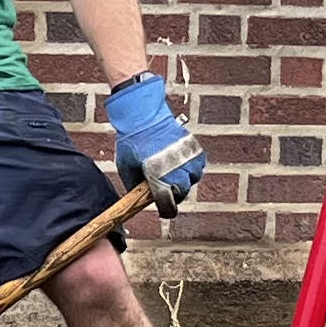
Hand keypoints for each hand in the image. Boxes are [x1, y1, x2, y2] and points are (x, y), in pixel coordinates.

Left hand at [104, 70, 206, 214]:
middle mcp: (176, 168)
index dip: (166, 210)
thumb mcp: (126, 169)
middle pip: (183, 192)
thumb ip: (136, 187)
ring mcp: (187, 157)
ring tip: (173, 172)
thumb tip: (143, 199)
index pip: (168, 203)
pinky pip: (199, 165)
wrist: (143, 116)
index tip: (165, 210)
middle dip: (174, 193)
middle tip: (166, 188)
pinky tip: (180, 163)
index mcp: (157, 175)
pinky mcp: (194, 148)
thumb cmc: (131, 143)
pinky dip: (192, 167)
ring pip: (194, 179)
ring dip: (185, 179)